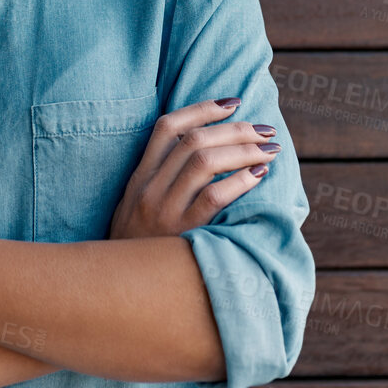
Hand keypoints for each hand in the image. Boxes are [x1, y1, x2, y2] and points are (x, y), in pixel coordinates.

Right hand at [107, 98, 278, 239]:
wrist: (118, 284)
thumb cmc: (138, 245)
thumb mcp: (135, 205)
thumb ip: (159, 179)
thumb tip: (204, 151)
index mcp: (140, 176)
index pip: (168, 127)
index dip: (202, 109)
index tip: (232, 103)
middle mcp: (149, 188)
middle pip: (194, 140)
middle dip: (235, 129)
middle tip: (265, 130)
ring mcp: (164, 210)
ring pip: (205, 161)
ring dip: (244, 150)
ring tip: (269, 151)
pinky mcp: (181, 232)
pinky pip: (214, 196)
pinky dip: (240, 180)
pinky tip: (259, 175)